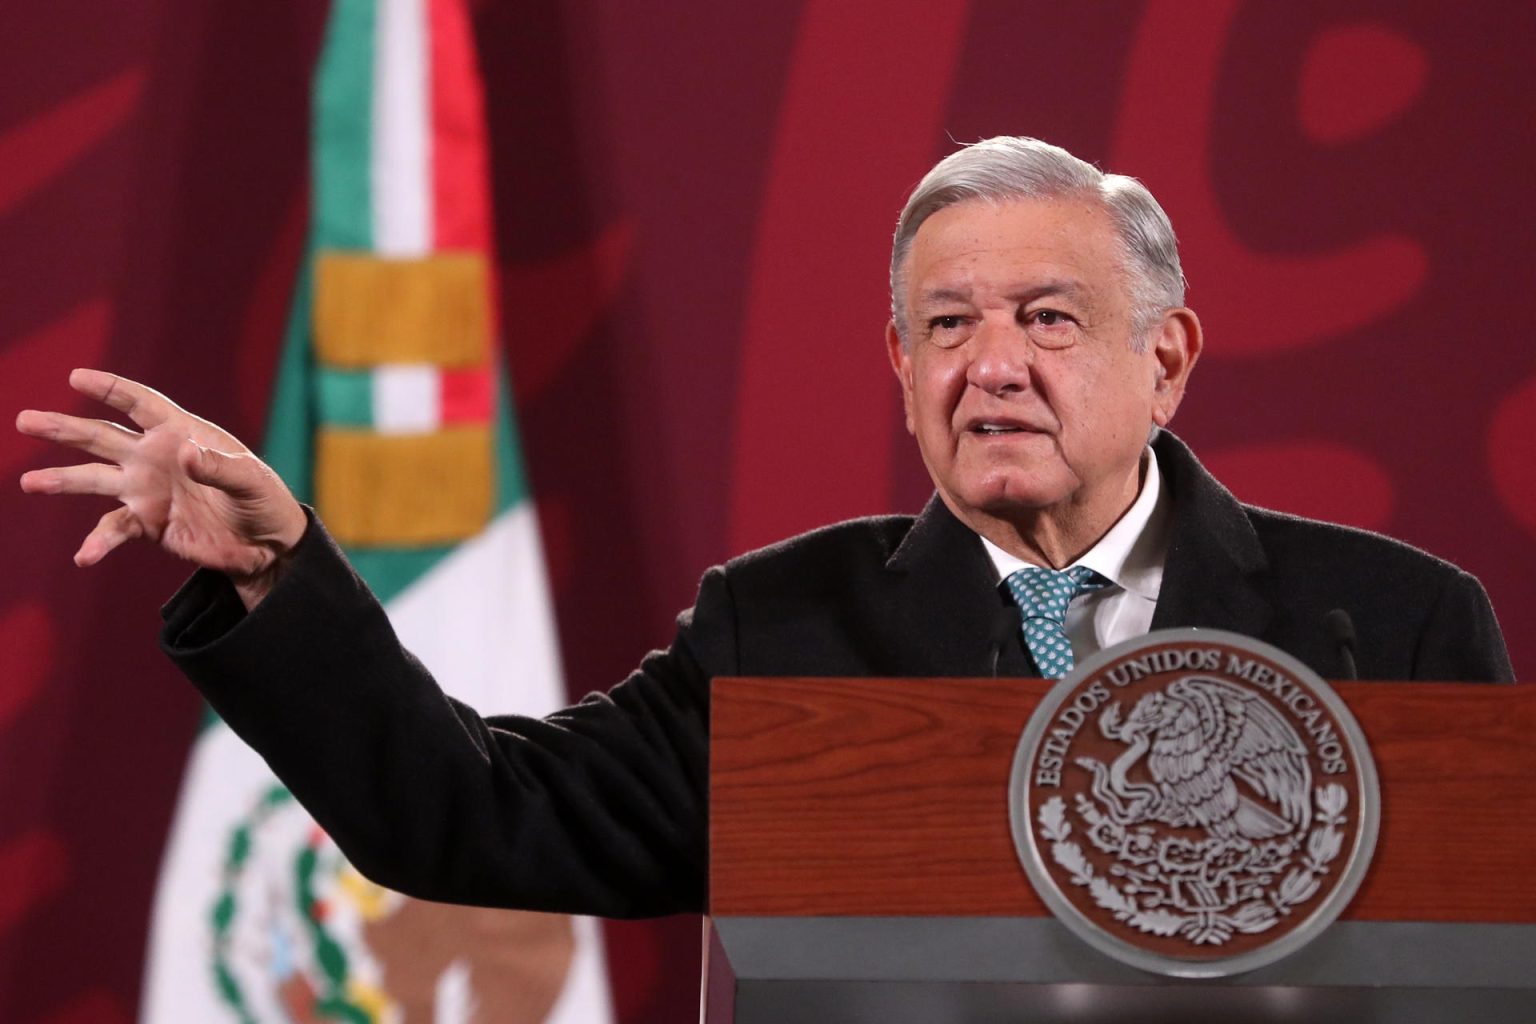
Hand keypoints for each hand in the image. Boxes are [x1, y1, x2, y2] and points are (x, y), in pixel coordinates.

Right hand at [16, 368, 307, 607]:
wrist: (266, 545)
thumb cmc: (264, 501)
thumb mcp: (251, 482)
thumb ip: (218, 468)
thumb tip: (181, 451)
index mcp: (180, 433)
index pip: (140, 405)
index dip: (110, 389)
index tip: (76, 377)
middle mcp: (155, 457)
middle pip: (101, 436)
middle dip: (63, 428)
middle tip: (25, 420)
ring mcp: (146, 490)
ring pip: (93, 480)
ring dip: (61, 481)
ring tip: (29, 482)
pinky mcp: (147, 523)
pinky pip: (114, 528)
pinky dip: (98, 541)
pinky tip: (84, 556)